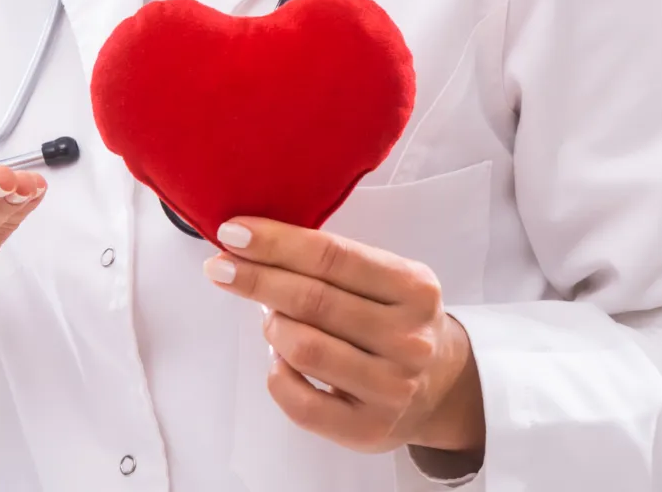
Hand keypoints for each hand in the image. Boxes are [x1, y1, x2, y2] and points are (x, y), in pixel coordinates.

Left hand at [200, 216, 484, 465]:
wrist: (441, 383)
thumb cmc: (398, 318)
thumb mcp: (387, 277)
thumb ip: (335, 262)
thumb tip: (257, 245)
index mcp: (414, 287)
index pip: (333, 256)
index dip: (277, 243)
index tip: (234, 232)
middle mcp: (408, 338)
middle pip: (313, 300)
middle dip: (256, 279)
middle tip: (220, 266)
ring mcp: (391, 388)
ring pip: (303, 348)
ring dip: (272, 326)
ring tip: (271, 318)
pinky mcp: (368, 430)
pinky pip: (299, 400)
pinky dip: (277, 373)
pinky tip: (280, 358)